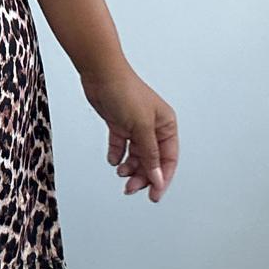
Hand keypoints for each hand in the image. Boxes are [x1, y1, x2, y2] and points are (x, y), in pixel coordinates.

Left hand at [79, 64, 177, 202]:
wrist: (100, 73)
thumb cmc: (124, 91)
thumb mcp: (141, 127)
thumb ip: (150, 155)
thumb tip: (157, 178)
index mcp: (166, 125)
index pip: (168, 159)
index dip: (162, 179)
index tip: (153, 195)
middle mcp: (153, 126)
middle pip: (152, 160)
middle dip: (142, 175)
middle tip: (130, 188)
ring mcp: (135, 125)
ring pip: (136, 155)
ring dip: (129, 167)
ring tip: (120, 172)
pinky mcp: (119, 123)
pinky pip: (121, 145)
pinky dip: (117, 154)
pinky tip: (113, 159)